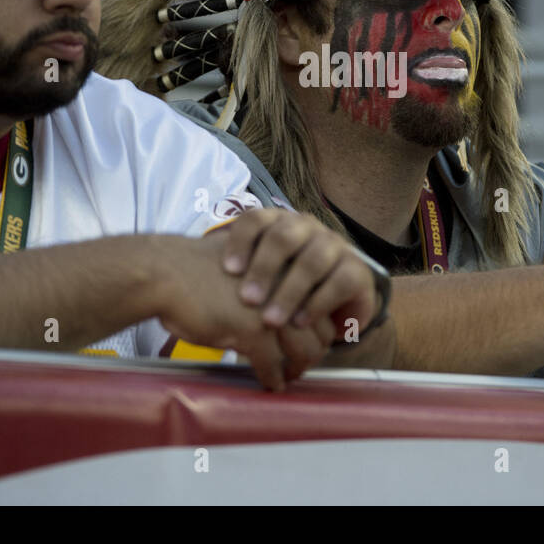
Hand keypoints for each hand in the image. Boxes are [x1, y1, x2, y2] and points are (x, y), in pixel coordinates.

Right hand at [149, 230, 332, 390]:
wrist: (167, 274)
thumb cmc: (198, 270)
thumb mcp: (246, 267)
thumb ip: (270, 281)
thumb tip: (282, 305)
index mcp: (288, 267)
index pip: (321, 304)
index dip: (318, 329)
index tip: (309, 342)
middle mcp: (288, 286)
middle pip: (320, 330)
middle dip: (314, 353)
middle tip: (301, 364)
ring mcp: (273, 308)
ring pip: (304, 351)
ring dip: (297, 369)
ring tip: (288, 377)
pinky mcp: (253, 330)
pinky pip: (273, 364)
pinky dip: (273, 378)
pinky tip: (269, 383)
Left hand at [220, 208, 379, 338]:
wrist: (334, 301)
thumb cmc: (283, 288)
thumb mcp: (258, 278)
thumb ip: (234, 275)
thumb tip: (188, 283)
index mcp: (279, 223)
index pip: (257, 219)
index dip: (241, 241)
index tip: (228, 270)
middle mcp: (307, 228)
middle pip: (284, 236)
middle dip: (264, 268)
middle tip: (247, 299)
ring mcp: (334, 246)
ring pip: (313, 260)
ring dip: (289, 291)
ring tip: (270, 320)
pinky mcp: (356, 270)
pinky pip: (338, 281)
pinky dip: (317, 303)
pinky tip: (300, 323)